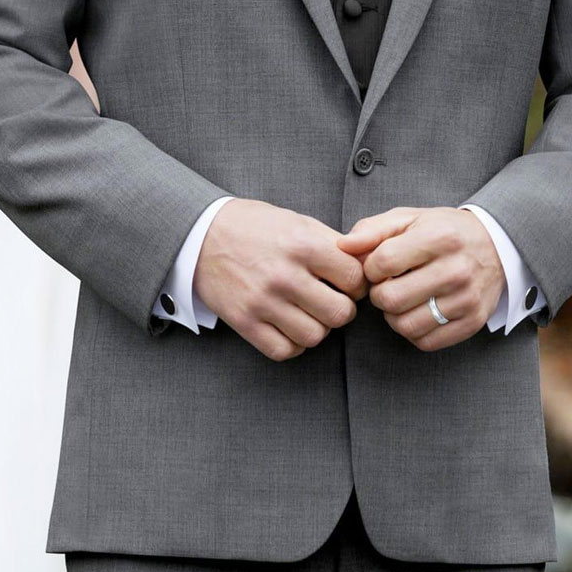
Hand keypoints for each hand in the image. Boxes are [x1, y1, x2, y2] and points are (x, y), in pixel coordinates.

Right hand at [193, 198, 368, 361]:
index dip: (357, 283)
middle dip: (341, 308)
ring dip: (317, 327)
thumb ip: (333, 243)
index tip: (346, 282)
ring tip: (308, 312)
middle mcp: (284, 275)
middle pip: (340, 313)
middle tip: (330, 300)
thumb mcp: (296, 221)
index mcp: (302, 244)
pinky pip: (284, 350)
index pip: (355, 278)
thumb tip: (369, 264)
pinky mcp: (244, 321)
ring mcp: (263, 301)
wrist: (201, 234)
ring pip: (315, 336)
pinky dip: (292, 343)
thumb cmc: (255, 226)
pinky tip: (288, 326)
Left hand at [334, 206, 505, 351]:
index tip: (378, 266)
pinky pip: (426, 341)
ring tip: (401, 299)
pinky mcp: (472, 322)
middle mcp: (456, 269)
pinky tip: (417, 312)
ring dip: (393, 316)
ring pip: (406, 325)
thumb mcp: (410, 218)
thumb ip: (373, 229)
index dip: (370, 268)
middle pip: (391, 299)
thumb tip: (342, 247)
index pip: (383, 263)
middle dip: (379, 295)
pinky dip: (413, 331)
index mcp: (439, 237)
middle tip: (387, 286)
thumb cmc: (444, 231)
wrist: (497, 245)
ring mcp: (466, 299)